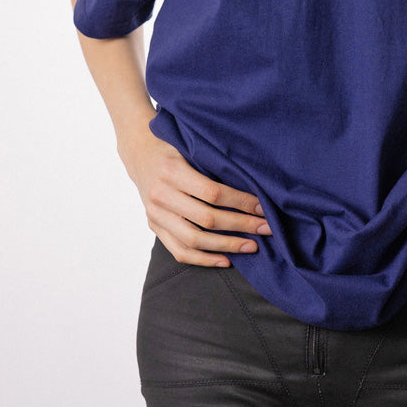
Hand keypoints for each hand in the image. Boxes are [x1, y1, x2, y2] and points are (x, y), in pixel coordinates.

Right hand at [119, 125, 270, 266]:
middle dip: (241, 225)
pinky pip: (179, 251)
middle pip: (207, 219)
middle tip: (266, 229)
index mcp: (172, 171)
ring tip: (251, 246)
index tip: (263, 208)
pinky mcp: (154, 226)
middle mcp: (161, 194)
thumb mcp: (191, 146)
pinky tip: (226, 260)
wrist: (140, 152)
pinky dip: (203, 260)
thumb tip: (256, 184)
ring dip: (226, 246)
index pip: (213, 193)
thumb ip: (215, 164)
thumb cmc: (175, 146)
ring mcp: (155, 214)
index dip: (241, 202)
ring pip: (194, 239)